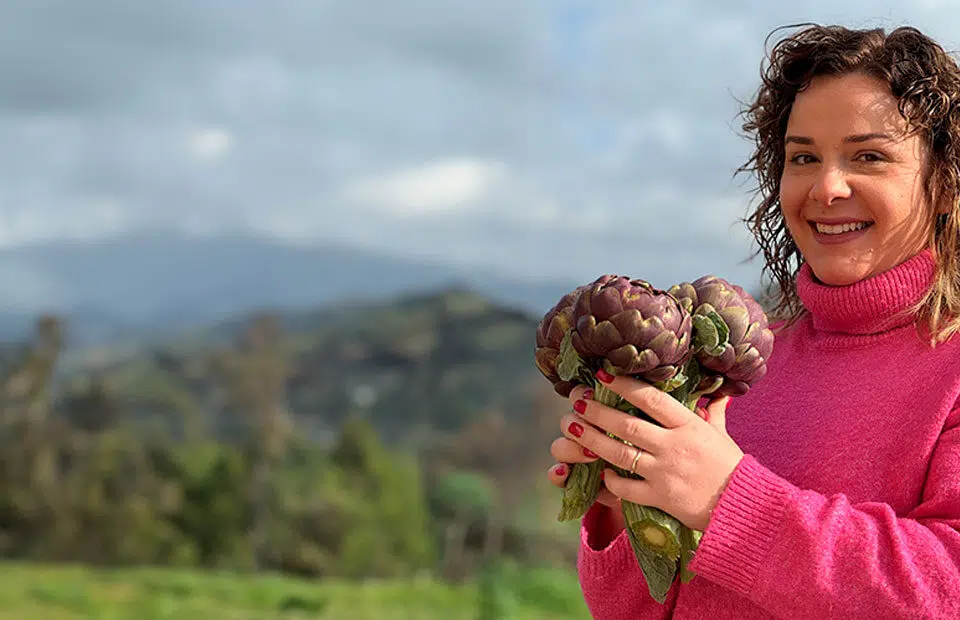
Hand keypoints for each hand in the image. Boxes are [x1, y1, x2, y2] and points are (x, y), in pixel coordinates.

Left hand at [559, 370, 743, 531]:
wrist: (743, 509)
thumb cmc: (731, 468)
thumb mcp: (721, 435)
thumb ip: (713, 412)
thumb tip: (718, 391)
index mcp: (689, 425)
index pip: (651, 399)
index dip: (624, 385)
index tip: (602, 374)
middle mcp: (674, 446)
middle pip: (626, 424)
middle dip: (596, 410)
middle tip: (576, 400)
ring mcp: (665, 473)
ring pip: (619, 453)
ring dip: (591, 439)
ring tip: (571, 427)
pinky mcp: (660, 498)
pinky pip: (625, 488)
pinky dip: (609, 480)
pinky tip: (599, 472)